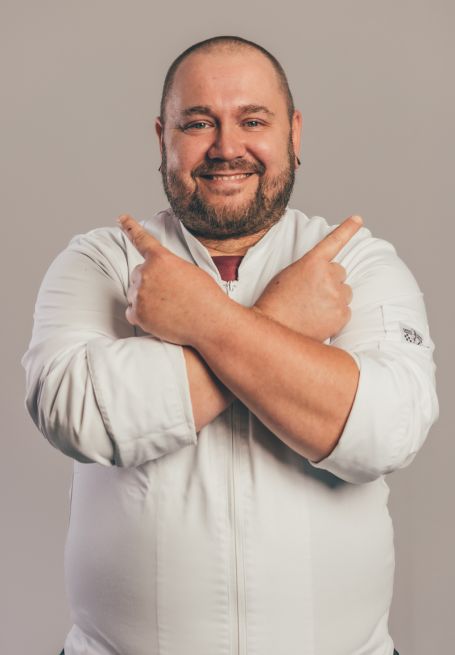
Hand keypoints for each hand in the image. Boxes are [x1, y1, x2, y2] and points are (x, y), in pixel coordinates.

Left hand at [118, 214, 227, 345]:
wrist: (211, 322)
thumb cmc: (206, 297)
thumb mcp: (190, 271)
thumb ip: (168, 268)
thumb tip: (158, 278)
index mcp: (161, 259)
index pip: (142, 240)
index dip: (130, 227)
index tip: (120, 217)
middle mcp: (146, 273)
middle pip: (138, 274)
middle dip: (150, 282)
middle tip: (170, 294)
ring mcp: (139, 294)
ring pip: (135, 293)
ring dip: (147, 299)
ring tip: (169, 308)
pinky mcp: (138, 314)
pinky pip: (132, 312)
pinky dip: (143, 316)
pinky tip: (160, 318)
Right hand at [252, 215, 362, 341]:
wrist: (273, 328)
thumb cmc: (276, 302)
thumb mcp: (288, 274)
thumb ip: (310, 268)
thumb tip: (328, 273)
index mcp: (312, 262)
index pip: (333, 242)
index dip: (347, 229)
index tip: (358, 219)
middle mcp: (327, 275)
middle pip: (340, 273)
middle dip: (331, 282)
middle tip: (311, 295)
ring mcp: (336, 295)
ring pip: (345, 292)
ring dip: (334, 298)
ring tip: (313, 309)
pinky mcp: (341, 314)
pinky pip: (346, 311)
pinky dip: (335, 316)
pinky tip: (318, 320)